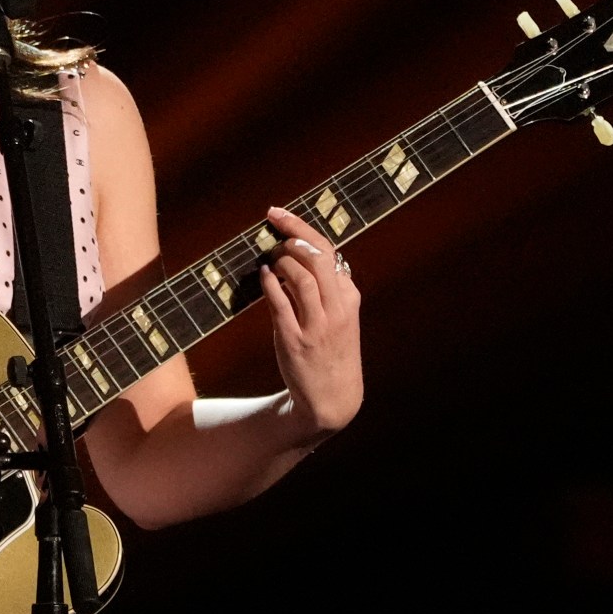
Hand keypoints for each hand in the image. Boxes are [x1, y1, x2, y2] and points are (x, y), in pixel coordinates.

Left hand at [258, 207, 362, 440]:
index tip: (281, 215)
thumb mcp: (342, 317)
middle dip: (291, 235)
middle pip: (316, 257)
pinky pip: (280, 303)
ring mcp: (317, 326)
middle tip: (272, 227)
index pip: (328, 251)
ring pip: (301, 277)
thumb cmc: (333, 351)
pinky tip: (262, 274)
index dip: (302, 229)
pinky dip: (269, 283)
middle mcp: (337, 309)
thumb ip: (328, 288)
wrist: (333, 398)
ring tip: (270, 256)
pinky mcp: (296, 341)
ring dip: (280, 260)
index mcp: (349, 298)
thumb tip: (303, 254)